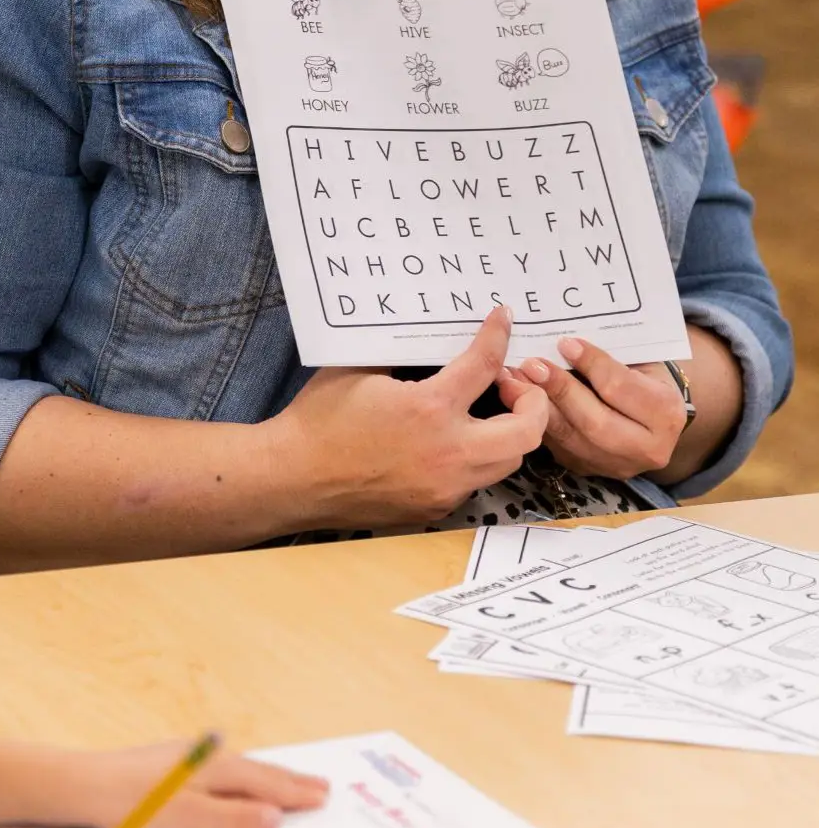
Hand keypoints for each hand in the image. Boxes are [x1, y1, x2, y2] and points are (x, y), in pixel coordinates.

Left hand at [74, 742, 326, 827]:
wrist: (87, 784)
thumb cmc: (138, 805)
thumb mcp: (192, 820)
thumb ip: (235, 818)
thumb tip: (275, 815)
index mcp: (215, 768)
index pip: (265, 782)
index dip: (295, 792)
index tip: (325, 796)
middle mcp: (204, 757)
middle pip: (256, 770)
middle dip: (288, 780)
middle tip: (321, 785)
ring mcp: (186, 757)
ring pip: (239, 767)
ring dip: (266, 776)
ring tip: (288, 781)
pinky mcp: (169, 764)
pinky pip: (220, 768)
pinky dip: (242, 776)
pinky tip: (237, 780)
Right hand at [277, 306, 549, 528]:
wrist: (294, 477)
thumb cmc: (319, 418)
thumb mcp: (358, 370)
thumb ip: (401, 356)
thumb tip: (427, 339)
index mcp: (429, 408)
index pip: (483, 366)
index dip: (498, 336)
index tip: (504, 319)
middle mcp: (449, 452)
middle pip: (526, 432)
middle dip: (534, 402)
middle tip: (510, 383)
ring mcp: (446, 487)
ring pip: (506, 461)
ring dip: (508, 433)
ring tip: (486, 414)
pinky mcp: (436, 508)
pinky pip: (473, 481)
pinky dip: (473, 458)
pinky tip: (447, 444)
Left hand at [500, 337, 685, 479]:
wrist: (647, 413)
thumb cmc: (640, 375)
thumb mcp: (639, 360)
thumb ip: (609, 353)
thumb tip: (563, 339)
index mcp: (666, 414)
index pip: (622, 389)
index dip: (592, 365)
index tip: (564, 342)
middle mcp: (646, 449)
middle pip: (596, 422)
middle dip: (560, 391)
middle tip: (531, 364)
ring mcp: (615, 465)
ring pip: (570, 438)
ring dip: (536, 407)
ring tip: (512, 378)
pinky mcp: (587, 468)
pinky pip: (555, 445)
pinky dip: (532, 419)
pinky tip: (514, 397)